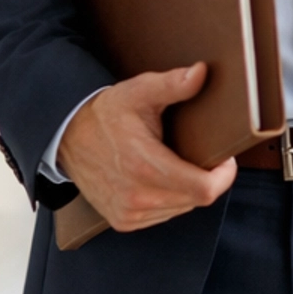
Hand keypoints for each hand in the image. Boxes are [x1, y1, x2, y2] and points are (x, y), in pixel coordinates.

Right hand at [58, 64, 236, 231]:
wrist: (67, 136)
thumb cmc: (106, 113)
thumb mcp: (139, 91)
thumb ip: (172, 84)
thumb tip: (201, 73)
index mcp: (143, 165)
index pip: (204, 189)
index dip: (223, 176)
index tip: (224, 159)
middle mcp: (136, 195)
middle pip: (196, 198)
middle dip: (206, 178)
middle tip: (202, 155)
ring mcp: (129, 212)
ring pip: (182, 208)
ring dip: (188, 190)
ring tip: (180, 165)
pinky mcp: (123, 220)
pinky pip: (164, 215)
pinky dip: (170, 200)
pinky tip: (162, 179)